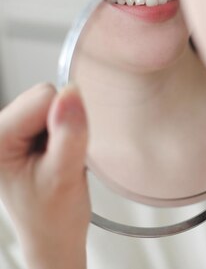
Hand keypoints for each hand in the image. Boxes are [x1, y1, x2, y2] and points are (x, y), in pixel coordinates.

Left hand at [0, 83, 89, 268]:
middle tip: (60, 159)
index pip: (44, 97)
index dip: (64, 122)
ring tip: (58, 160)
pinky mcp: (21, 134)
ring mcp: (9, 131)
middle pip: (46, 96)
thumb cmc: (52, 217)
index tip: (59, 153)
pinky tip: (56, 157)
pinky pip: (54, 113)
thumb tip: (72, 93)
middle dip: (63, 125)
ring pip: (53, 103)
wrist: (53, 237)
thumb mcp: (64, 176)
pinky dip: (63, 133)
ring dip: (64, 130)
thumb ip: (70, 133)